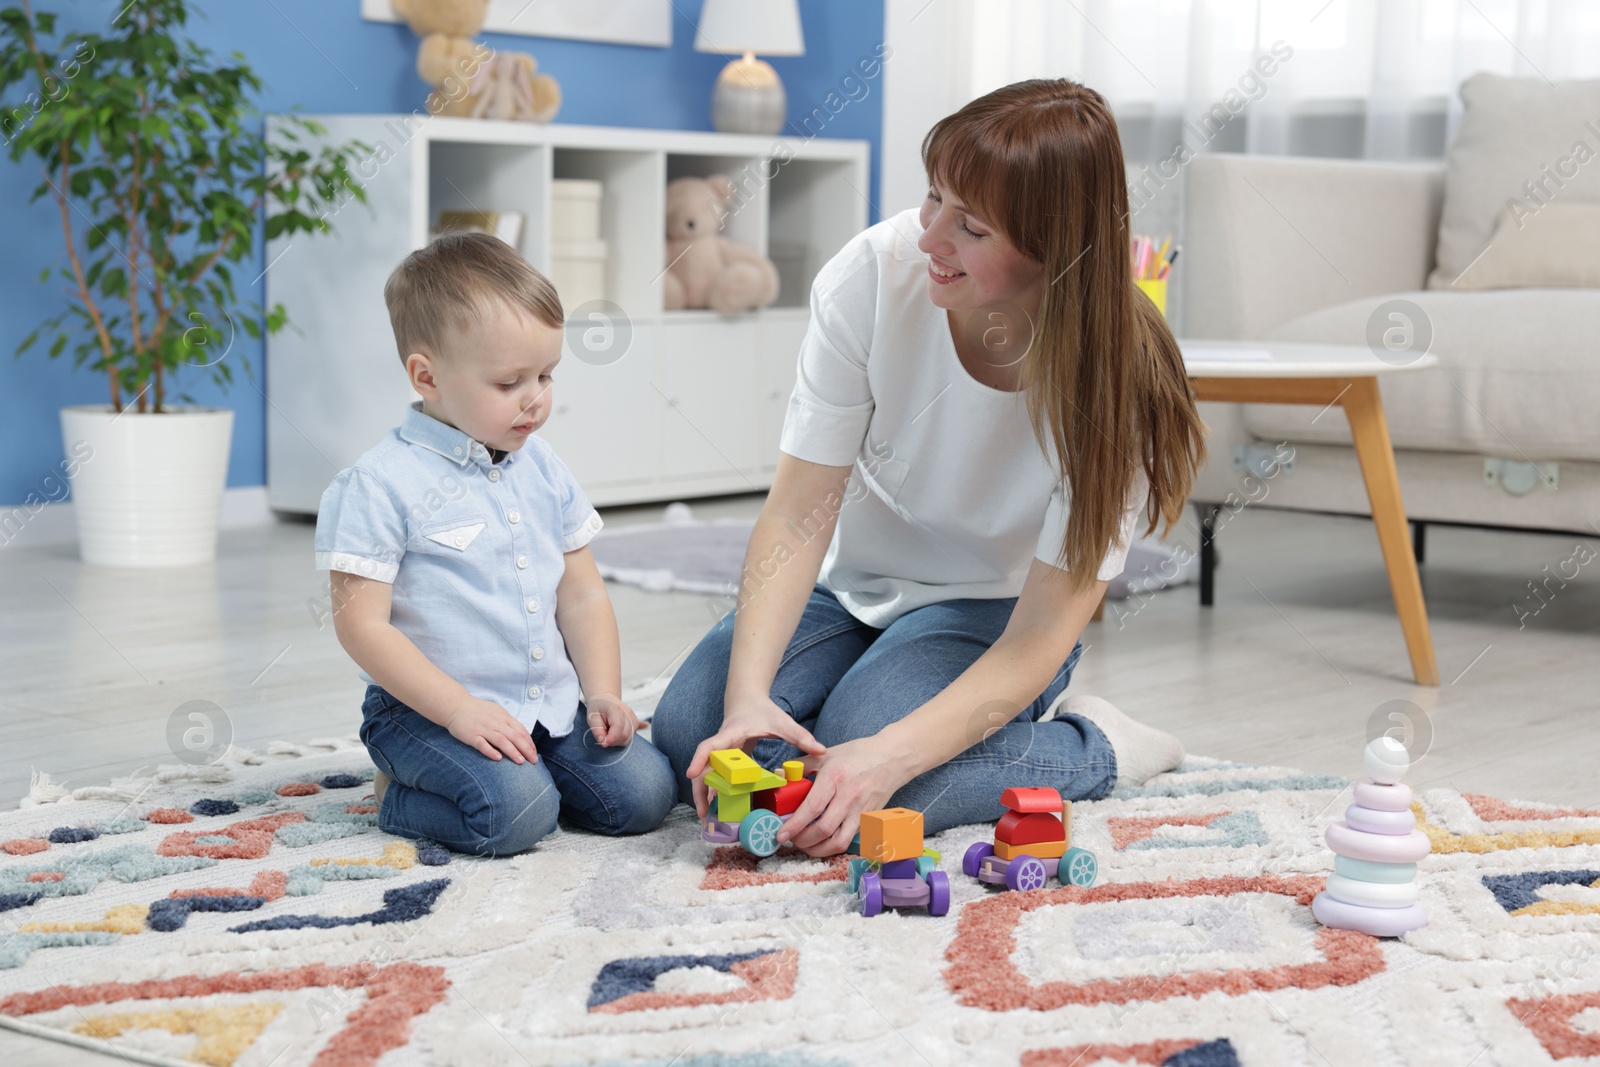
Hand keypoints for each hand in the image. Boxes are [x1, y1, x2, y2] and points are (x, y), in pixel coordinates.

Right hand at [443, 695, 538, 763]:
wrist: (456, 706)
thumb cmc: (479, 711)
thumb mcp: (497, 712)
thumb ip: (508, 723)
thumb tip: (522, 737)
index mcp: (504, 717)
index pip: (521, 731)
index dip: (529, 743)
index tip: (534, 754)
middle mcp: (496, 722)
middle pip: (514, 736)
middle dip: (526, 749)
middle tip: (533, 761)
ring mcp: (483, 729)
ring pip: (501, 740)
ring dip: (512, 751)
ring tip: (520, 761)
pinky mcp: (471, 735)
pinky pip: (482, 744)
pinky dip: (490, 751)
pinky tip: (498, 758)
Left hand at [584, 694, 637, 746]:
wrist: (604, 700)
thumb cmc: (597, 708)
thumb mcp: (591, 718)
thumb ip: (597, 731)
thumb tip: (603, 742)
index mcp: (615, 709)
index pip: (619, 726)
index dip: (612, 738)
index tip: (603, 744)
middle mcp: (627, 713)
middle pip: (625, 734)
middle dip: (613, 741)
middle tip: (603, 738)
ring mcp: (633, 718)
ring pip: (629, 737)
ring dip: (618, 741)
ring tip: (609, 734)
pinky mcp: (634, 723)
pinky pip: (632, 735)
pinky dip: (625, 738)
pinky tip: (639, 730)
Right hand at [685, 693, 825, 819]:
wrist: (746, 700)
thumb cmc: (763, 711)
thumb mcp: (782, 722)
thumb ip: (801, 736)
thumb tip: (822, 751)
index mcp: (731, 733)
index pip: (710, 745)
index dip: (700, 758)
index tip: (691, 774)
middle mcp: (721, 745)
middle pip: (702, 768)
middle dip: (700, 790)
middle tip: (703, 814)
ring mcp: (719, 753)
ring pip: (705, 776)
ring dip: (704, 796)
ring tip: (707, 819)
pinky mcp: (723, 760)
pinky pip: (714, 778)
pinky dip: (713, 793)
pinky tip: (717, 810)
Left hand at [778, 736, 907, 856]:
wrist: (893, 758)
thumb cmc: (857, 754)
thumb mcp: (826, 754)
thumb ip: (801, 766)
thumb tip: (780, 777)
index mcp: (835, 777)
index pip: (812, 808)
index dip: (794, 825)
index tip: (780, 834)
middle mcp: (849, 796)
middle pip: (823, 829)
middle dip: (802, 840)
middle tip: (791, 839)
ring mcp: (862, 810)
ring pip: (838, 842)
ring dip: (818, 850)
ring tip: (805, 845)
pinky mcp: (869, 820)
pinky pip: (849, 840)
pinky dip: (833, 846)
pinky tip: (823, 842)